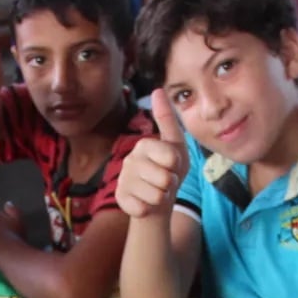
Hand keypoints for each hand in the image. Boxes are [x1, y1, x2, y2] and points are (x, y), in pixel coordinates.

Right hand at [115, 90, 189, 219]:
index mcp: (144, 144)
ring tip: (156, 192)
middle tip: (164, 182)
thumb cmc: (169, 171)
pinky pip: (142, 208)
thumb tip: (157, 89)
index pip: (171, 156)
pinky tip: (144, 203)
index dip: (177, 165)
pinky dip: (148, 209)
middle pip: (164, 177)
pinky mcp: (119, 198)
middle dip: (170, 184)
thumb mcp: (176, 145)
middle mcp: (130, 159)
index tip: (172, 165)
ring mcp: (123, 179)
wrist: (157, 200)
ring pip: (155, 195)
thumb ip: (168, 120)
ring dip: (161, 198)